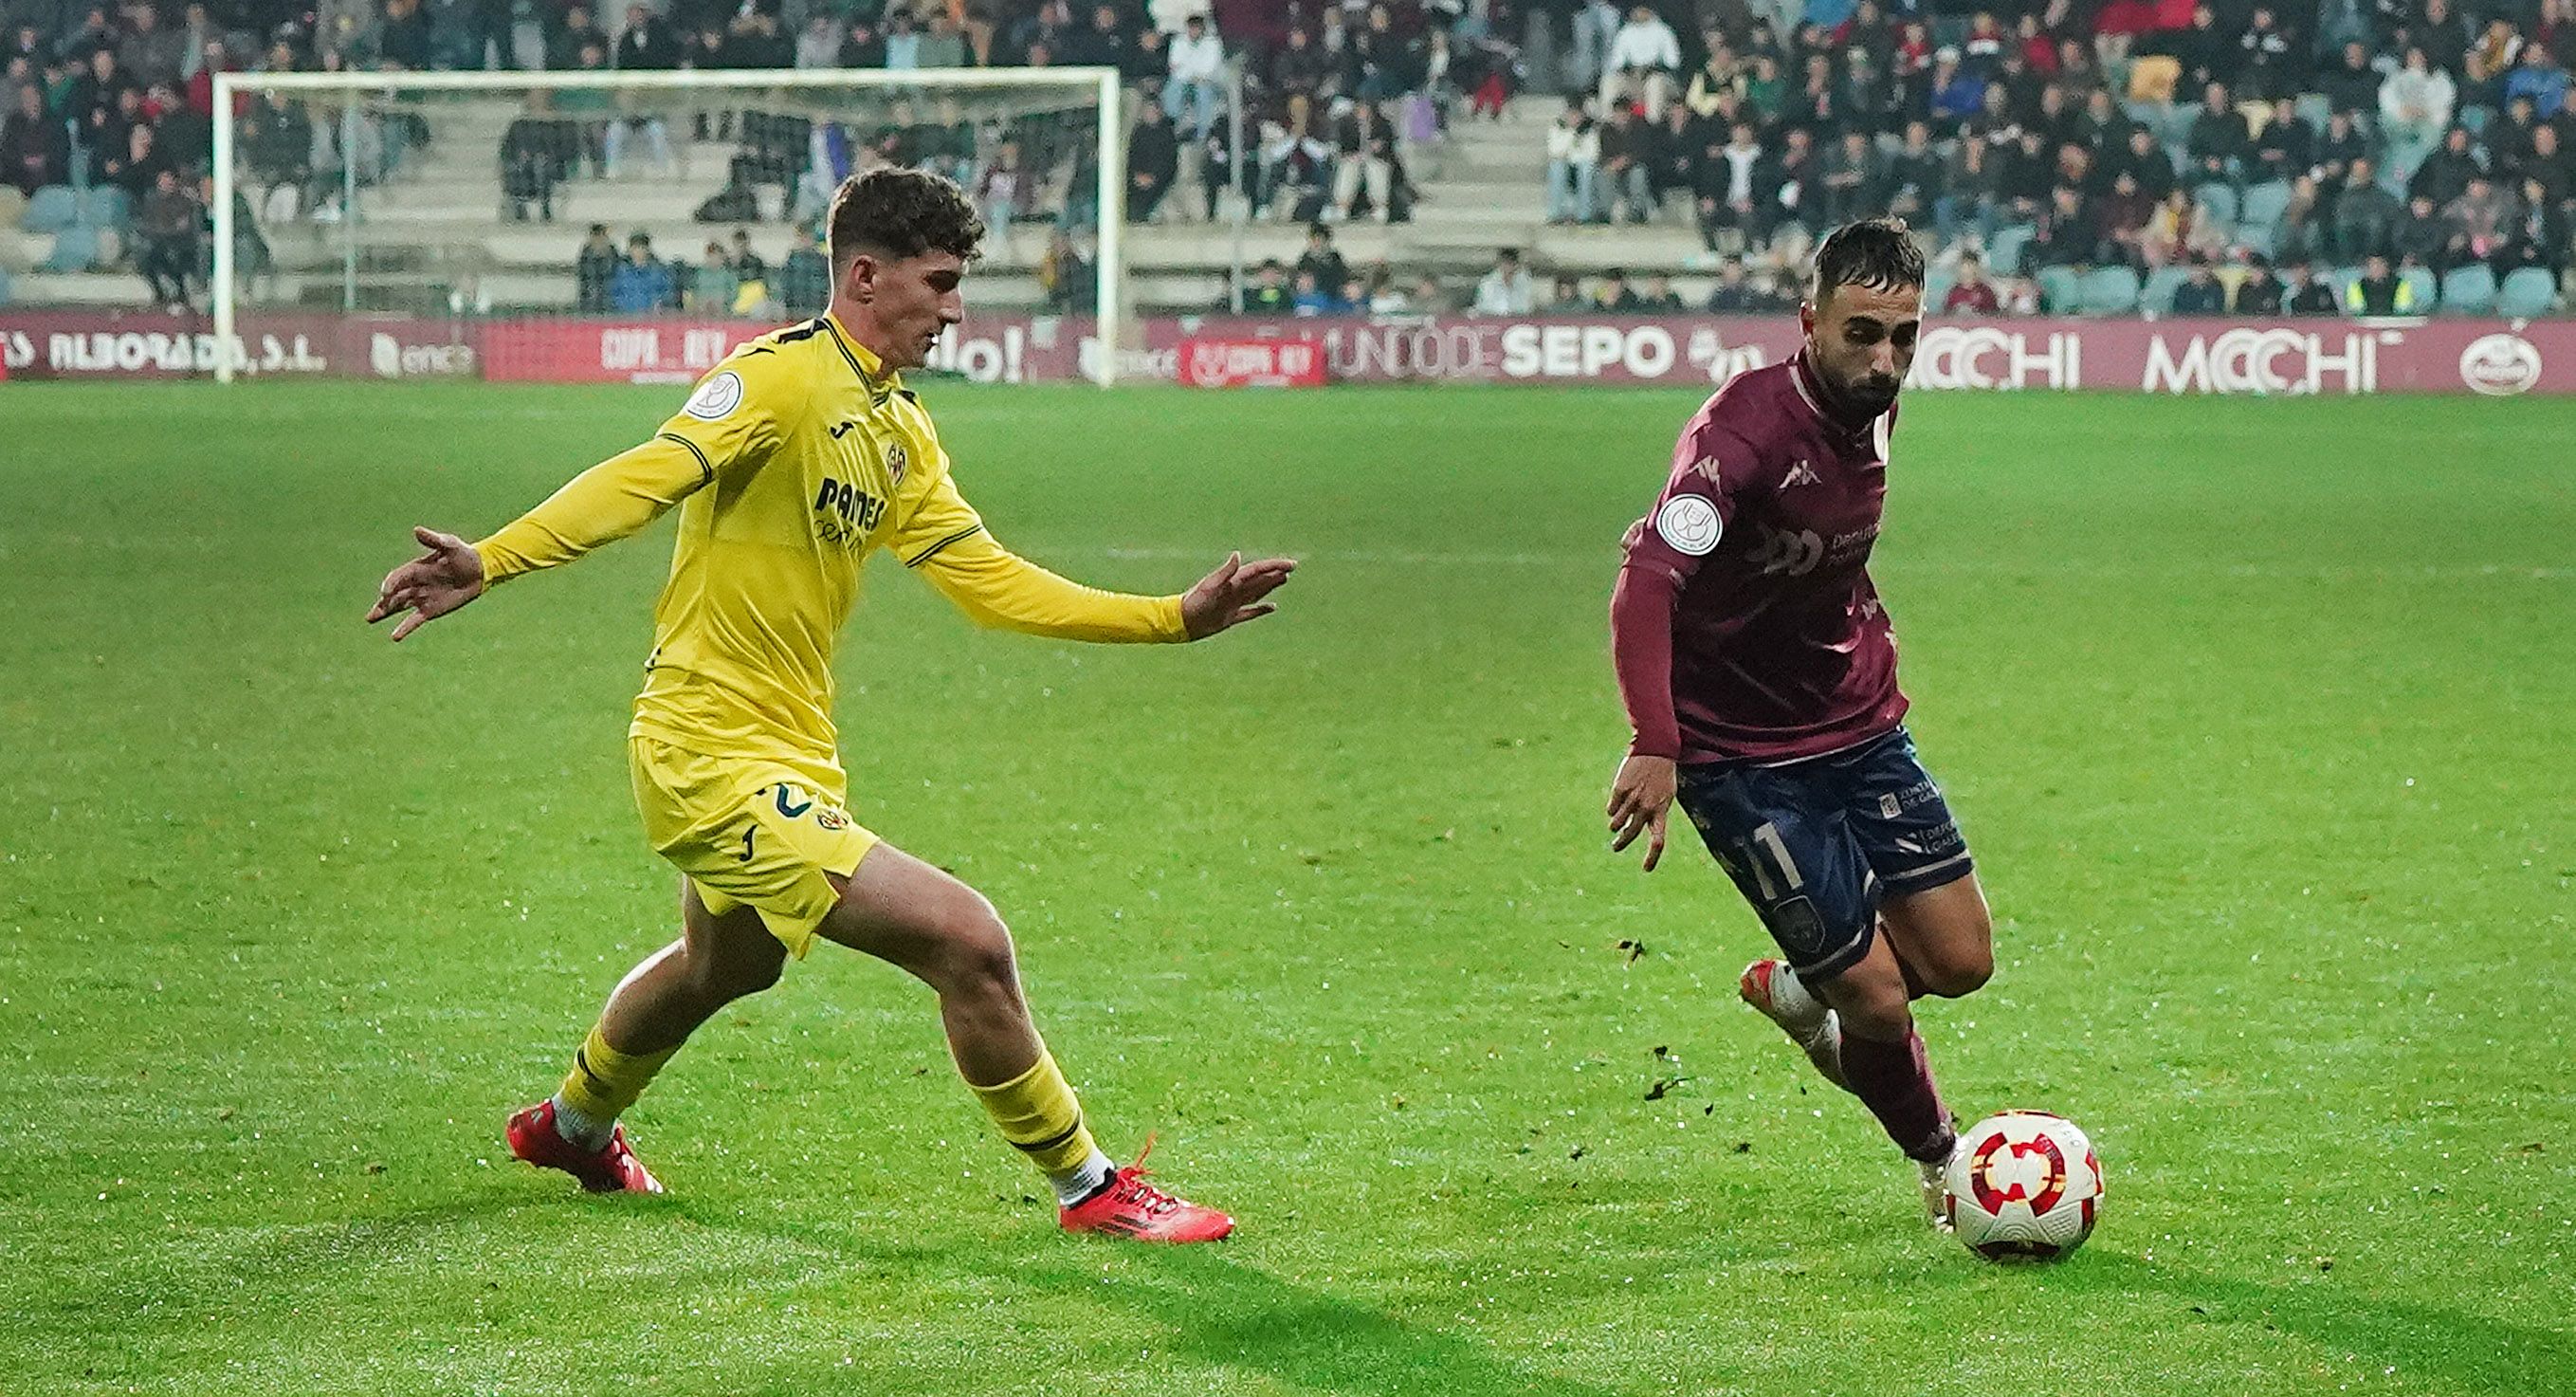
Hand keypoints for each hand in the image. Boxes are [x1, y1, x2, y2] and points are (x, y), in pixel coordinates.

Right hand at [366, 526, 484, 640]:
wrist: (480, 570)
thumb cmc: (464, 554)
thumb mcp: (449, 544)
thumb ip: (433, 540)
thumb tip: (417, 530)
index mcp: (415, 569)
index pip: (397, 578)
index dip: (390, 584)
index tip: (385, 592)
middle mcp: (415, 584)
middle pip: (393, 595)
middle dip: (382, 603)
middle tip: (370, 614)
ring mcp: (421, 598)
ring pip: (398, 606)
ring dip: (385, 612)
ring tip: (370, 619)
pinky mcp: (430, 610)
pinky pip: (414, 620)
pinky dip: (405, 628)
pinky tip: (394, 637)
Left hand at [1180, 551, 1294, 639]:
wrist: (1182, 621)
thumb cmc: (1194, 602)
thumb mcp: (1210, 586)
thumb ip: (1225, 572)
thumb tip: (1238, 555)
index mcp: (1232, 581)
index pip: (1257, 570)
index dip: (1274, 566)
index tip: (1290, 564)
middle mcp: (1234, 590)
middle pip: (1259, 579)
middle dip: (1275, 573)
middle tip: (1291, 567)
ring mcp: (1233, 603)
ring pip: (1257, 592)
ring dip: (1270, 586)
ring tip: (1284, 579)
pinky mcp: (1231, 617)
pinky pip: (1250, 612)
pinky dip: (1262, 609)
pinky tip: (1272, 607)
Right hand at [1605, 753, 1677, 871]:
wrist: (1655, 750)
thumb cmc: (1662, 775)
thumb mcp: (1665, 796)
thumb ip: (1655, 813)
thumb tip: (1640, 827)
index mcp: (1661, 811)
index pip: (1658, 841)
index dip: (1652, 858)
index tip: (1646, 869)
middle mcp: (1646, 808)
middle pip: (1631, 834)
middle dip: (1621, 844)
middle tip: (1616, 847)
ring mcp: (1632, 799)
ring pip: (1617, 822)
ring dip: (1615, 825)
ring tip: (1614, 825)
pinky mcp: (1620, 790)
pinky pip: (1611, 808)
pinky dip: (1612, 809)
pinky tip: (1617, 802)